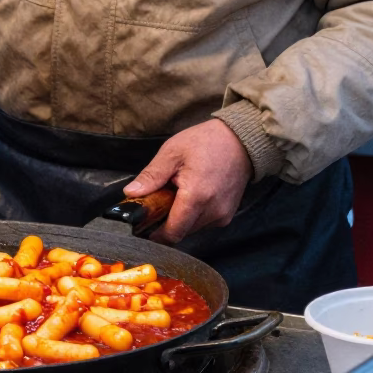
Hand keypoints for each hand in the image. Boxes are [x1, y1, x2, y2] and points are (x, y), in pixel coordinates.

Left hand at [123, 120, 251, 243]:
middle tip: (159, 200)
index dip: (155, 234)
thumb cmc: (207, 142)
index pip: (172, 232)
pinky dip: (193, 214)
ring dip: (180, 217)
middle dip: (166, 221)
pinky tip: (191, 195)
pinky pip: (203, 222)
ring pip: (191, 228)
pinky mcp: (227, 215)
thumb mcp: (172, 153)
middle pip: (181, 231)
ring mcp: (222, 215)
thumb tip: (131, 193)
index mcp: (196, 197)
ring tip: (177, 194)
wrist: (242, 139)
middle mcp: (212, 211)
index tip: (143, 224)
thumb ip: (151, 176)